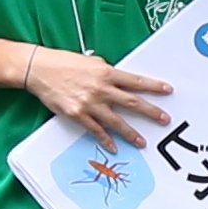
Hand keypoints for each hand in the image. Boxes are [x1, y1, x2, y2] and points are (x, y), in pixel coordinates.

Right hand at [24, 43, 174, 147]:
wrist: (39, 70)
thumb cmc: (64, 63)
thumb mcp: (91, 62)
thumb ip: (107, 73)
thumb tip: (120, 81)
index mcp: (106, 72)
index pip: (135, 80)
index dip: (153, 86)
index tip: (168, 90)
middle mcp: (101, 88)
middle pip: (132, 102)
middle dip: (150, 112)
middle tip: (164, 120)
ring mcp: (90, 103)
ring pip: (116, 121)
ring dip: (131, 133)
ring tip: (142, 142)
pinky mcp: (78, 114)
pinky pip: (96, 130)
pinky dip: (106, 139)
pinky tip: (114, 146)